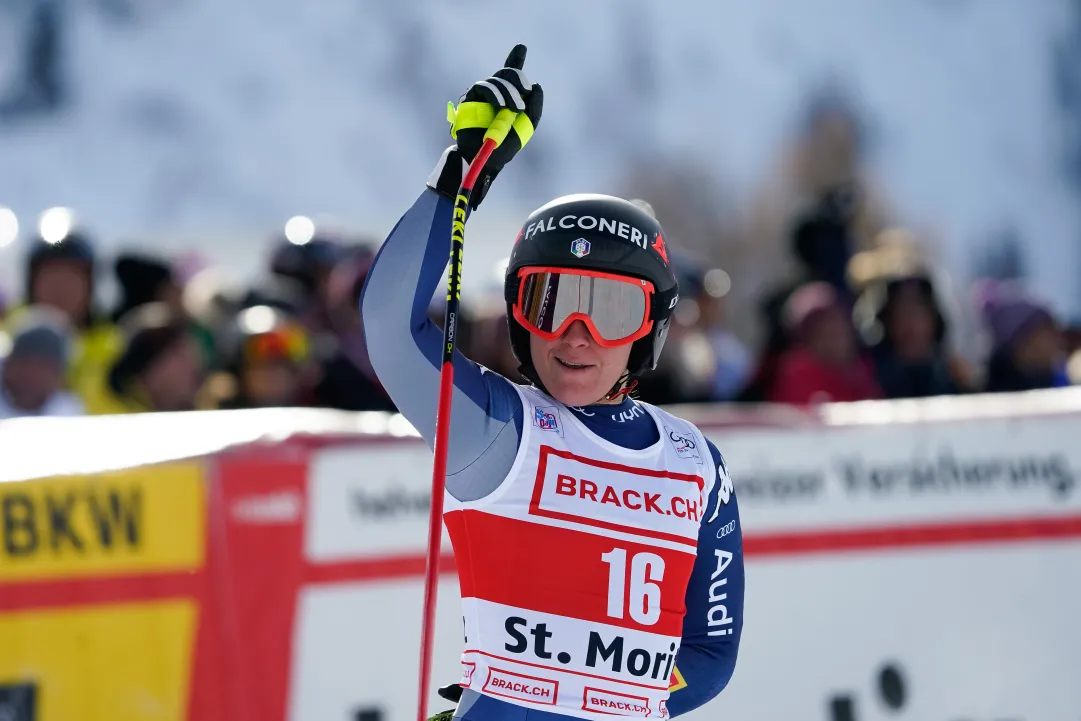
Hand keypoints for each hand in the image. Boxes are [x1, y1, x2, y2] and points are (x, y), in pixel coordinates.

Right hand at [428, 44, 542, 208]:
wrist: (485, 159)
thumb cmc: (505, 145)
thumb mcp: (526, 126)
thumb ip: (535, 107)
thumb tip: (538, 85)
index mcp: (509, 97)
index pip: (512, 75)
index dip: (515, 59)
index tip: (521, 48)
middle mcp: (495, 92)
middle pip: (506, 72)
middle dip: (519, 77)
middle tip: (527, 90)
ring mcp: (481, 95)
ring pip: (496, 79)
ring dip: (509, 91)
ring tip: (516, 108)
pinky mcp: (469, 99)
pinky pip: (482, 86)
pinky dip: (494, 93)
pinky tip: (501, 105)